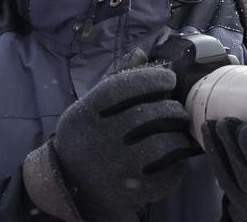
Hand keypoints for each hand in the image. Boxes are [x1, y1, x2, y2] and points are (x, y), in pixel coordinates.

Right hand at [23, 65, 200, 221]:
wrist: (67, 188)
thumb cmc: (86, 138)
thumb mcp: (91, 109)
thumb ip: (116, 81)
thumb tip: (142, 52)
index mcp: (84, 116)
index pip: (123, 87)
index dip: (152, 78)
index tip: (169, 78)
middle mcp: (97, 142)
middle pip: (150, 115)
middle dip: (172, 108)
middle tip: (178, 110)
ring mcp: (114, 170)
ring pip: (164, 144)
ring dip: (179, 136)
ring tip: (179, 132)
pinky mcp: (130, 194)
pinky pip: (168, 175)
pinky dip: (178, 165)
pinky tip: (174, 159)